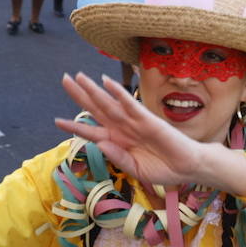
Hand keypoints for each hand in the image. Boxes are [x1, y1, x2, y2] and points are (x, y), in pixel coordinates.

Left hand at [56, 73, 211, 187]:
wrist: (187, 168)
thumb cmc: (163, 169)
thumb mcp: (135, 169)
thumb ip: (117, 157)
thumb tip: (100, 143)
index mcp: (117, 141)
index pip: (91, 130)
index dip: (75, 126)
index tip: (57, 121)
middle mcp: (122, 128)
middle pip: (97, 108)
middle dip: (80, 95)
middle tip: (64, 78)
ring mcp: (134, 122)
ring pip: (109, 103)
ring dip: (94, 90)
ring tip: (78, 77)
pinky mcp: (147, 119)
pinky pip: (130, 104)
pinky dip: (118, 93)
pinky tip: (107, 82)